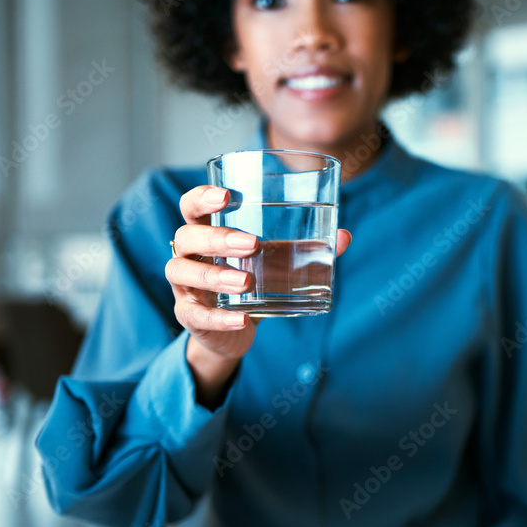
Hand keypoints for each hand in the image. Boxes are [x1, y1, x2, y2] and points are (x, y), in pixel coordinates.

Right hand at [167, 185, 351, 404]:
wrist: (231, 330)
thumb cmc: (250, 281)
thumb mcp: (275, 263)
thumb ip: (302, 249)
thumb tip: (344, 236)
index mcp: (206, 231)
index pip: (191, 206)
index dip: (202, 197)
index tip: (228, 196)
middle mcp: (188, 255)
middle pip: (186, 237)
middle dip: (217, 238)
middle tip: (251, 244)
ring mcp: (183, 287)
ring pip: (181, 273)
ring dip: (214, 276)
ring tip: (246, 282)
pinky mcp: (189, 316)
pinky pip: (195, 315)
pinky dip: (218, 318)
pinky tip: (241, 319)